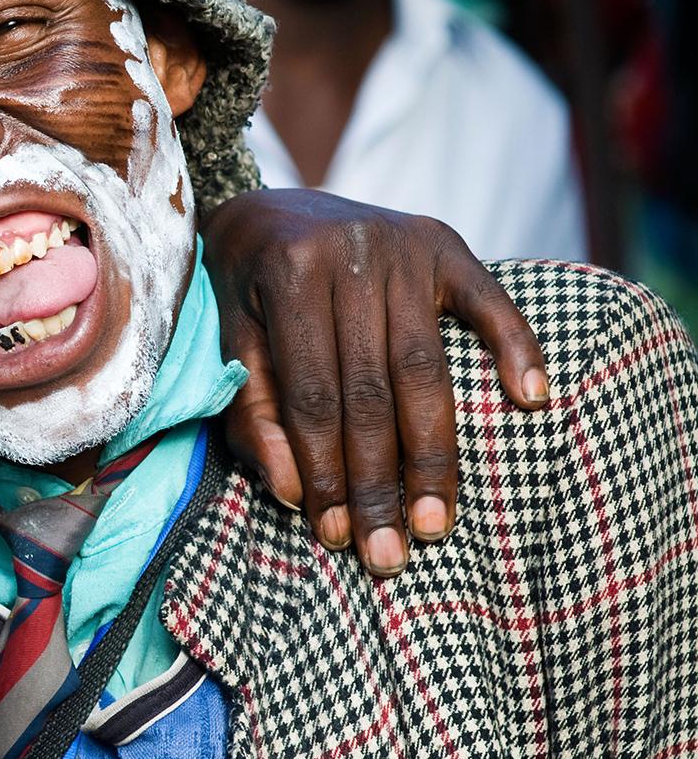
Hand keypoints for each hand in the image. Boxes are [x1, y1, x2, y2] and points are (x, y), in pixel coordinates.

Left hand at [201, 189, 549, 576]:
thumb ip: (253, 413)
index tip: (332, 533)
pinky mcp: (446, 243)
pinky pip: (490, 302)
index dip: (323, 469)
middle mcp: (352, 255)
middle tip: (389, 552)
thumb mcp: (227, 341)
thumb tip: (294, 494)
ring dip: (435, 453)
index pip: (312, 394)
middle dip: (379, 480)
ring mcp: (406, 246)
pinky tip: (532, 401)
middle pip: (371, 390)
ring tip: (437, 520)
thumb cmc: (243, 289)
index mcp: (288, 274)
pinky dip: (516, 348)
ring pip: (426, 367)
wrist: (268, 207)